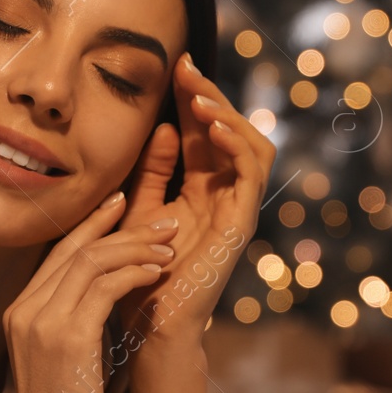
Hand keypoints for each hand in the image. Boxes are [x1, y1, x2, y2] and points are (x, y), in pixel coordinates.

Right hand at [2, 193, 178, 392]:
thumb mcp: (63, 358)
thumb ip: (74, 323)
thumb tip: (108, 298)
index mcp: (21, 311)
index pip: (58, 252)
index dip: (92, 224)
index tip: (122, 205)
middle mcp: (26, 309)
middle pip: (75, 248)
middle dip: (124, 228)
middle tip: (164, 223)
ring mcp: (43, 321)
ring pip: (92, 260)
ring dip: (136, 249)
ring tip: (170, 249)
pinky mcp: (67, 337)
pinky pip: (105, 286)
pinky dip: (134, 273)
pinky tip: (157, 275)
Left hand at [112, 52, 275, 348]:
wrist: (149, 326)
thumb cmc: (139, 275)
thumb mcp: (137, 210)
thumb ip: (151, 171)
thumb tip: (159, 126)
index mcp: (201, 191)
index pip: (202, 133)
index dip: (191, 98)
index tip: (174, 65)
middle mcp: (225, 198)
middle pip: (231, 132)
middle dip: (210, 96)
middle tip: (186, 69)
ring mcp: (237, 211)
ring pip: (253, 146)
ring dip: (229, 116)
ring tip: (200, 98)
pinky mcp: (242, 225)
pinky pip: (252, 175)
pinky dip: (238, 145)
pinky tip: (215, 127)